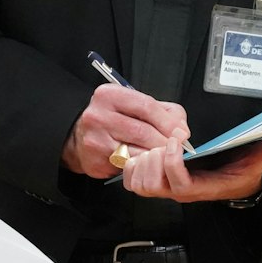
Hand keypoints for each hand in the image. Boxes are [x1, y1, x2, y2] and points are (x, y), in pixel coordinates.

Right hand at [61, 84, 190, 179]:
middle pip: (143, 131)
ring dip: (156, 157)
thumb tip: (181, 128)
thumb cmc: (113, 118)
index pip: (146, 106)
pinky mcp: (95, 161)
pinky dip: (142, 166)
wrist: (79, 137)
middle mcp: (98, 116)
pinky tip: (146, 163)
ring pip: (137, 152)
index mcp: (109, 95)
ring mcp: (95, 140)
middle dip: (165, 141)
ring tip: (165, 156)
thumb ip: (163, 111)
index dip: (169, 121)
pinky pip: (128, 166)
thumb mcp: (134, 104)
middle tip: (178, 147)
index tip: (182, 132)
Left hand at [122, 135, 261, 202]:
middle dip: (154, 160)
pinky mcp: (157, 183)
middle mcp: (180, 192)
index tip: (176, 139)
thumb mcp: (255, 163)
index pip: (180, 184)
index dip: (173, 163)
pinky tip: (144, 151)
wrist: (232, 184)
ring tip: (155, 145)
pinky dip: (132, 166)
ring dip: (142, 162)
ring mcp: (167, 189)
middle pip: (152, 186)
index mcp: (202, 188)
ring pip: (140, 185)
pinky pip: (133, 181)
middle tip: (163, 140)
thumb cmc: (239, 174)